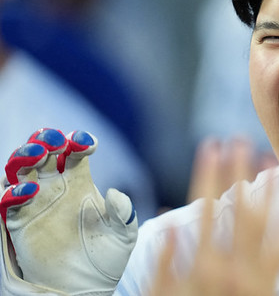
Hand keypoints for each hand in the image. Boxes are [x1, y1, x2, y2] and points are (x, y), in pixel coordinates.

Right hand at [0, 128, 137, 294]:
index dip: (79, 141)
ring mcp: (35, 204)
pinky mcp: (19, 224)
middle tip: (54, 140)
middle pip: (43, 153)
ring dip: (24, 156)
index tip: (86, 143)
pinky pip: (7, 202)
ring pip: (20, 170)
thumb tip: (116, 192)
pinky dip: (13, 192)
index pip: (75, 152)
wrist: (87, 286)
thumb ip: (123, 211)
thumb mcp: (124, 233)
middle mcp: (54, 188)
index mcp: (80, 182)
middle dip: (45, 140)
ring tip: (37, 154)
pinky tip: (28, 191)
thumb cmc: (107, 257)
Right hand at [149, 140, 278, 295]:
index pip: (203, 204)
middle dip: (238, 171)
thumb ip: (164, 262)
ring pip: (264, 224)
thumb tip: (167, 222)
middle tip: (242, 140)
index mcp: (201, 263)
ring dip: (267, 192)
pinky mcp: (271, 286)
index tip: (210, 145)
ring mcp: (254, 276)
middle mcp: (230, 266)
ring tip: (272, 163)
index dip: (207, 172)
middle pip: (236, 207)